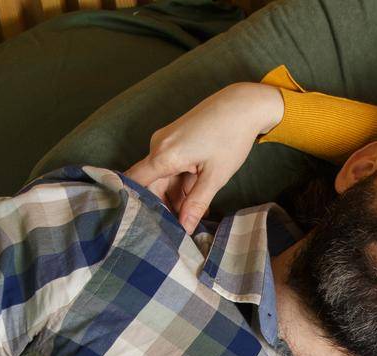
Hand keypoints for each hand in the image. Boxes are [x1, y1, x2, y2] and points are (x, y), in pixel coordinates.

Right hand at [123, 82, 283, 231]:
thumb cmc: (230, 137)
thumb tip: (184, 229)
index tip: (146, 228)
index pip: (135, 184)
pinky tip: (197, 198)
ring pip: (162, 178)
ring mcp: (165, 142)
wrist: (242, 105)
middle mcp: (158, 146)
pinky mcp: (174, 141)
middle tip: (181, 230)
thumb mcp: (215, 176)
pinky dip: (181, 184)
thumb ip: (196, 204)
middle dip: (164, 207)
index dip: (136, 206)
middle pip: (150, 185)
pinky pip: (170, 168)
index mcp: (163, 155)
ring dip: (176, 197)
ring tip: (196, 215)